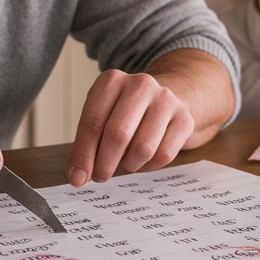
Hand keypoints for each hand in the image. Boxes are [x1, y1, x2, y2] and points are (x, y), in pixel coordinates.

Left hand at [64, 69, 195, 186]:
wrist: (161, 100)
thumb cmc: (123, 113)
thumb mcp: (99, 119)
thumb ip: (84, 147)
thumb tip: (76, 177)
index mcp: (111, 80)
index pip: (92, 122)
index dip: (83, 155)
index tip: (77, 178)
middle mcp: (140, 85)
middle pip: (118, 135)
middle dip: (105, 164)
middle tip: (99, 176)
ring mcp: (166, 100)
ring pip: (143, 149)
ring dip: (128, 165)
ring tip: (124, 161)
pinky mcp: (184, 119)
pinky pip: (164, 155)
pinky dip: (148, 166)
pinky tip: (143, 159)